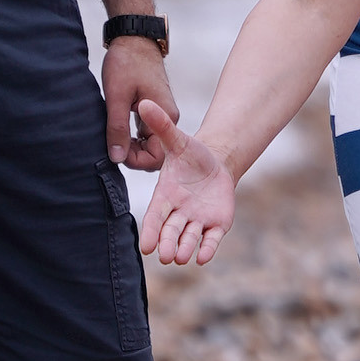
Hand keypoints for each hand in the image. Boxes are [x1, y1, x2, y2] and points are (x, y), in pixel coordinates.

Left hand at [103, 41, 175, 167]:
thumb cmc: (127, 62)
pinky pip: (146, 132)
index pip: (157, 156)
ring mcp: (161, 113)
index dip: (135, 160)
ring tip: (111, 137)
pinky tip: (117, 129)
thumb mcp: (117, 97)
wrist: (134, 37)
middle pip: (155, 152)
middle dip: (133, 155)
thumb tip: (117, 158)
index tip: (115, 152)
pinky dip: (132, 136)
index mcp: (165, 116)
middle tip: (111, 145)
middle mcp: (168, 117)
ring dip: (131, 145)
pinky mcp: (154, 108)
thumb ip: (117, 128)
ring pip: (149, 142)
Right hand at [135, 102, 235, 265]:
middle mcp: (179, 213)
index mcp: (166, 196)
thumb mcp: (178, 139)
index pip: (155, 217)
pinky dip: (207, 249)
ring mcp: (197, 221)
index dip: (150, 231)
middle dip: (168, 244)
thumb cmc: (192, 153)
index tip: (145, 246)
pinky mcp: (215, 224)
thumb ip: (162, 125)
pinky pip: (210, 240)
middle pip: (171, 232)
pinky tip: (203, 257)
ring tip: (182, 257)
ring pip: (188, 239)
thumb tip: (144, 102)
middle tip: (166, 256)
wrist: (216, 163)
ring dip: (185, 248)